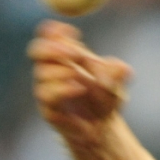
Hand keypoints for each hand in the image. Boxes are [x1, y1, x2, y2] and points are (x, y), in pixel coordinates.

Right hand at [28, 20, 132, 147]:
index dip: (55, 30)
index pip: (48, 35)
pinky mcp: (49, 109)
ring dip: (61, 71)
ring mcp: (47, 90)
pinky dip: (63, 89)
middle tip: (75, 54)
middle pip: (36, 50)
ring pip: (41, 73)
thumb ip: (117, 73)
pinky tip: (79, 89)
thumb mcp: (116, 83)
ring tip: (79, 76)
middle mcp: (51, 70)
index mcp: (63, 57)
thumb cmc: (105, 99)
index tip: (74, 32)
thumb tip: (123, 69)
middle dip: (53, 48)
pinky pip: (47, 96)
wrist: (103, 129)